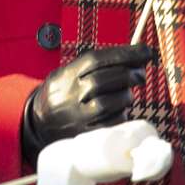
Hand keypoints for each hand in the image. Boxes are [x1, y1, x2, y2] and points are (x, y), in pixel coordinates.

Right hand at [20, 44, 155, 166]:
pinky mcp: (85, 133)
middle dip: (128, 74)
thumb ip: (95, 65)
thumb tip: (135, 57)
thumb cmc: (63, 93)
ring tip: (127, 93)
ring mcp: (77, 115)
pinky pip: (110, 124)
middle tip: (140, 74)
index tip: (146, 51)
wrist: (38, 122)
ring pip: (108, 103)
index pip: (96, 59)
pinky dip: (122, 115)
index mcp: (68, 74)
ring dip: (125, 96)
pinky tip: (121, 109)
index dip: (123, 54)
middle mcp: (71, 94)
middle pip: (103, 80)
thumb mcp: (69, 72)